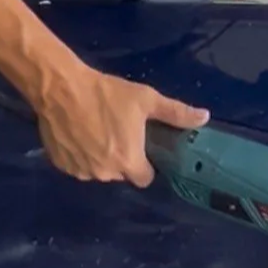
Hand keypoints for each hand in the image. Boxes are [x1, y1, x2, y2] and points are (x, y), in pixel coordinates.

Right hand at [33, 61, 207, 185]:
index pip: (145, 178)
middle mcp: (105, 173)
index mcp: (129, 161)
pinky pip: (78, 166)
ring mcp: (81, 172)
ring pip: (98, 171)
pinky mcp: (61, 166)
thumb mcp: (146, 99)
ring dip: (100, 158)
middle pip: (121, 174)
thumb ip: (176, 113)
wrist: (61, 88)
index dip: (146, 165)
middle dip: (122, 159)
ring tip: (96, 130)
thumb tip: (205, 118)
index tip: (142, 147)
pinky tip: (79, 134)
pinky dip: (80, 155)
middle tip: (118, 132)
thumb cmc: (107, 94)